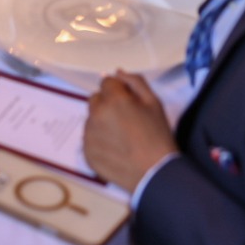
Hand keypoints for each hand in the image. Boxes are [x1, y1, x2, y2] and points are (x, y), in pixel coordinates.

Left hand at [82, 72, 177, 191]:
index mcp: (113, 100)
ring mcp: (88, 135)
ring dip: (102, 122)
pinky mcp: (86, 152)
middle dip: (108, 104)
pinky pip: (89, 138)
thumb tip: (117, 72)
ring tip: (122, 137)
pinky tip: (115, 149)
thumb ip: (135, 82)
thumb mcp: (154, 103)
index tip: (130, 103)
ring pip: (91, 119)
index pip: (107, 82)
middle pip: (96, 99)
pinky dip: (99, 140)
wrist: (155, 173)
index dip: (119, 91)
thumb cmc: (158, 136)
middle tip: (125, 120)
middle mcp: (96, 114)